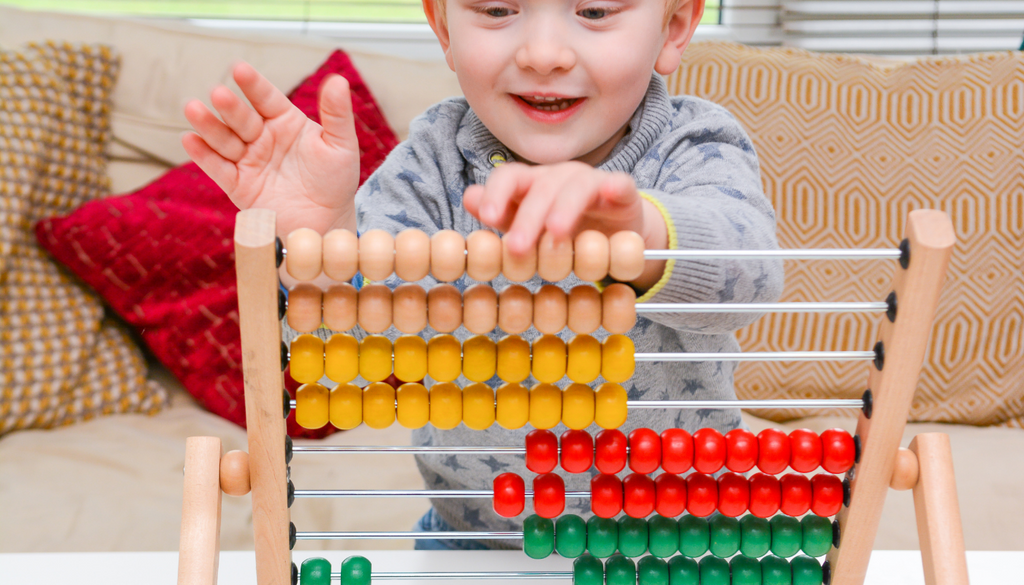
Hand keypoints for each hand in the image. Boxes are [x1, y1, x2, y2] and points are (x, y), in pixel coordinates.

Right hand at [181, 62, 359, 235]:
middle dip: (230, 107)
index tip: (239, 69)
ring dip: (209, 126)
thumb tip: (338, 80)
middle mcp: (263, 137)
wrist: (327, 222)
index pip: (267, 99)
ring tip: (194, 109)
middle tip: (219, 94)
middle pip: (242, 118)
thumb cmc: (335, 181)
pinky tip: (190, 140)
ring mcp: (248, 160)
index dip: (253, 85)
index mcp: (286, 122)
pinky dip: (204, 155)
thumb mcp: (341, 145)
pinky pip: (219, 169)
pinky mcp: (239, 185)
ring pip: (225, 140)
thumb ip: (337, 114)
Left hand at [463, 162, 666, 287]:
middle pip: (541, 186)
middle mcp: (559, 176)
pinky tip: (609, 193)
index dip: (497, 193)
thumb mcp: (530, 227)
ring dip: (563, 208)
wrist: (614, 235)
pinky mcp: (622, 191)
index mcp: (532, 183)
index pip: (509, 177)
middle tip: (518, 246)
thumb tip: (469, 198)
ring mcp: (592, 181)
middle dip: (527, 216)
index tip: (489, 219)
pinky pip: (619, 184)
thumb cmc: (565, 231)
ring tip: (556, 234)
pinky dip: (614, 187)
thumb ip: (502, 214)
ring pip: (576, 186)